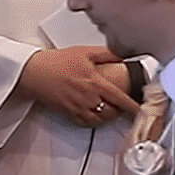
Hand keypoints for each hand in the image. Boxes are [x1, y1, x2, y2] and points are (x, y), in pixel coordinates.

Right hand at [16, 47, 139, 126]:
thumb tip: (123, 57)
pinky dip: (95, 121)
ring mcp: (78, 107)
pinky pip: (87, 123)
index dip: (133, 105)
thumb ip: (107, 54)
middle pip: (112, 111)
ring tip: (112, 109)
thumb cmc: (57, 62)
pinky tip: (97, 114)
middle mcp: (87, 97)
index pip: (120, 97)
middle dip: (121, 110)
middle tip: (125, 106)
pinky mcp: (69, 113)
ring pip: (101, 119)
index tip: (141, 109)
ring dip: (109, 116)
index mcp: (94, 81)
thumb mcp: (85, 51)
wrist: (34, 73)